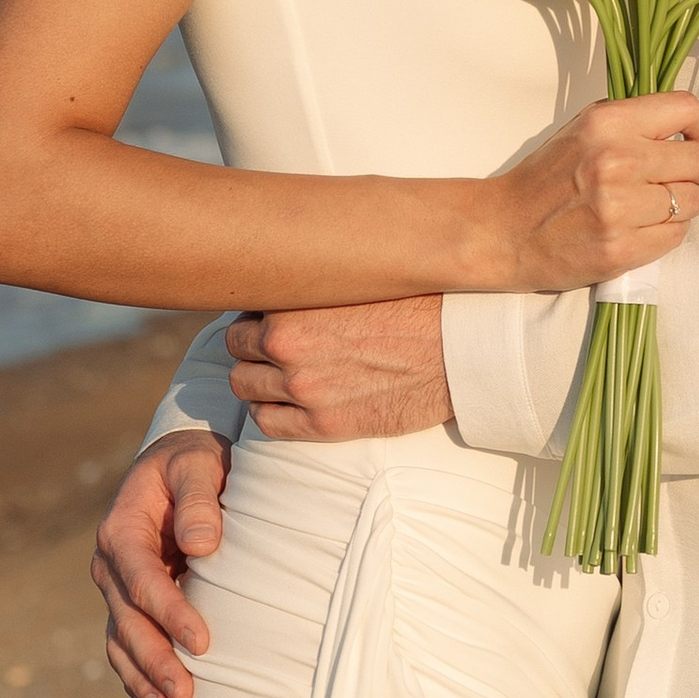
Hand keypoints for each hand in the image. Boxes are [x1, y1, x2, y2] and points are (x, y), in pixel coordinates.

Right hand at [91, 427, 227, 697]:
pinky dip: (138, 676)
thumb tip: (200, 545)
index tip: (202, 643)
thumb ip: (199, 499)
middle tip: (186, 694)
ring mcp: (116, 587)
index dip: (170, 614)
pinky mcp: (130, 602)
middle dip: (155, 660)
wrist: (180, 462)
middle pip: (128, 620)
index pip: (143, 580)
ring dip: (144, 678)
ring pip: (122, 641)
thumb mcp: (197, 465)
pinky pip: (126, 644)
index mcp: (122, 529)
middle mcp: (111, 563)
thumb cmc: (193, 462)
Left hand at [226, 294, 454, 441]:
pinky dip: (270, 411)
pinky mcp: (324, 424)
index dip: (260, 311)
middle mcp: (291, 346)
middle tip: (277, 344)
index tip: (274, 314)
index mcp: (296, 303)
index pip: (244, 307)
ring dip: (258, 378)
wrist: (461, 349)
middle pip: (238, 347)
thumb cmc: (419, 304)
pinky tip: (288, 402)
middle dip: (253, 344)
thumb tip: (293, 273)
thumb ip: (318, 281)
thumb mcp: (361, 277)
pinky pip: (267, 423)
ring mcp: (305, 389)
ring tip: (282, 372)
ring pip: (244, 385)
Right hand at [473, 91, 698, 291]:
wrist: (503, 231)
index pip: (687, 110)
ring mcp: (620, 208)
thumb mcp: (585, 129)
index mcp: (607, 123)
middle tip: (665, 178)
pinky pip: (678, 235)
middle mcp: (617, 161)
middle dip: (690, 170)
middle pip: (698, 160)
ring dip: (681, 204)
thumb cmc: (546, 179)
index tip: (690, 138)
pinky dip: (667, 231)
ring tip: (651, 205)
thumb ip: (641, 117)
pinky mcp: (623, 249)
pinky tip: (641, 226)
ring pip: (695, 200)